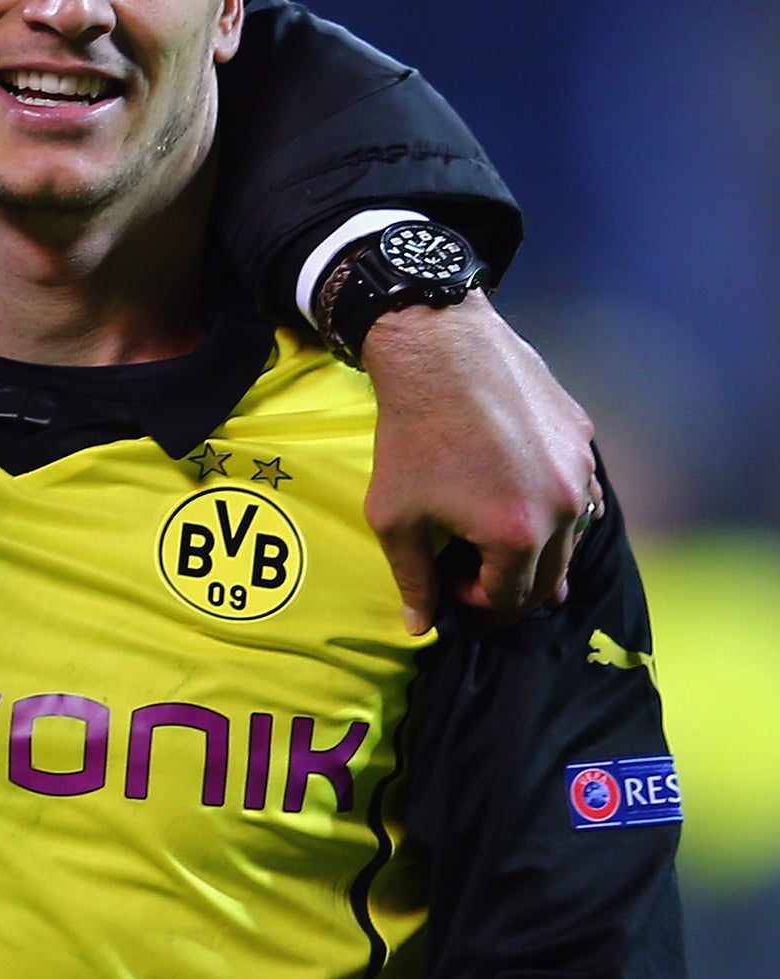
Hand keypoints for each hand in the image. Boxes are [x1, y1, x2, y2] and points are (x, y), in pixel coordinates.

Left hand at [361, 291, 598, 633]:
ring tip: (513, 553)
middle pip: (549, 575)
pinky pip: (581, 490)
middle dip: (512, 586)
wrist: (439, 351)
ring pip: (573, 535)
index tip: (451, 587)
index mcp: (519, 536)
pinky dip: (560, 510)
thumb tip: (419, 626)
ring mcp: (580, 468)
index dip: (475, 603)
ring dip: (543, 552)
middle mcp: (563, 507)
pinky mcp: (583, 436)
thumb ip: (412, 579)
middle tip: (480, 580)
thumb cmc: (410, 435)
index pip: (508, 599)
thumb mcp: (395, 517)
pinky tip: (536, 509)